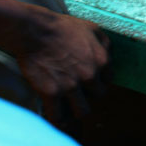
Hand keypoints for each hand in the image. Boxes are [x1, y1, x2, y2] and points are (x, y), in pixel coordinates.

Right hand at [0, 6, 110, 124]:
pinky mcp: (51, 93)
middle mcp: (89, 75)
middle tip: (78, 92)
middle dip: (90, 96)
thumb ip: (105, 45)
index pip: (107, 82)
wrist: (35, 31)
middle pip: (98, 98)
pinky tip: (54, 113)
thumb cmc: (63, 27)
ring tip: (68, 106)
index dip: (98, 82)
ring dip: (76, 111)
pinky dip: (56, 118)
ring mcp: (71, 86)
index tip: (88, 82)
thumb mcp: (93, 29)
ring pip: (82, 112)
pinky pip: (58, 116)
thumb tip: (109, 57)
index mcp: (101, 61)